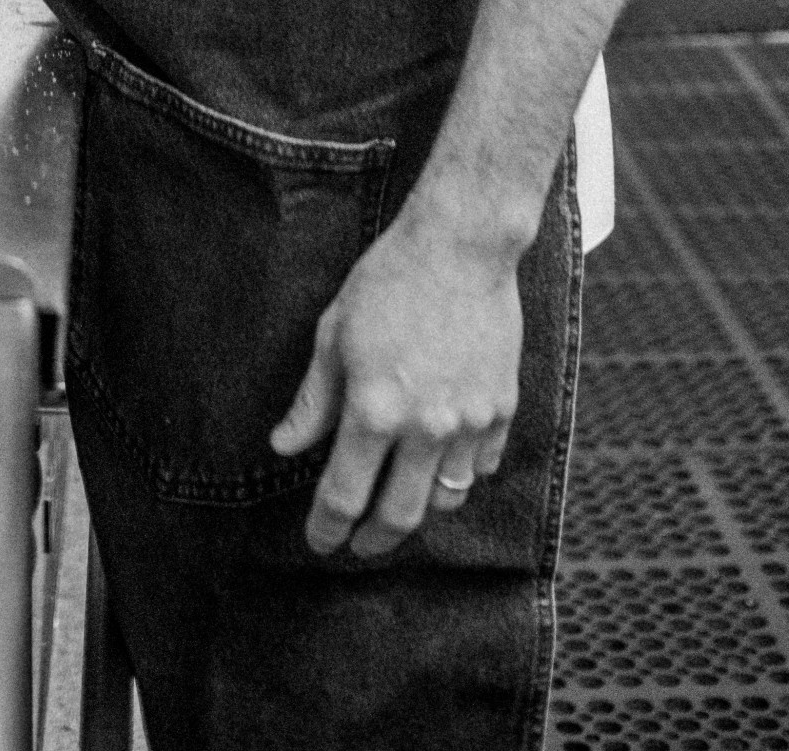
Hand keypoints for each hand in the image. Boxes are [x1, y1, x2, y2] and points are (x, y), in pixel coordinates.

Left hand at [269, 209, 522, 558]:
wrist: (461, 245)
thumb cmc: (388, 281)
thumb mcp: (333, 334)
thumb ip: (312, 401)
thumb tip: (285, 447)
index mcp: (374, 410)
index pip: (345, 496)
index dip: (327, 528)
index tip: (319, 541)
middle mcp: (425, 427)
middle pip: (399, 516)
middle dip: (372, 540)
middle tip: (358, 543)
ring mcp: (470, 422)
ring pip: (445, 500)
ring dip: (417, 509)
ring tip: (398, 501)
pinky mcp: (503, 409)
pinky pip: (480, 467)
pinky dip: (458, 475)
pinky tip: (440, 462)